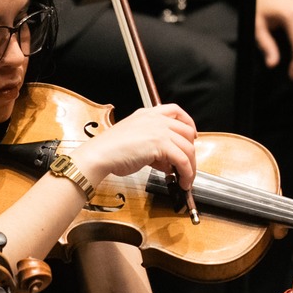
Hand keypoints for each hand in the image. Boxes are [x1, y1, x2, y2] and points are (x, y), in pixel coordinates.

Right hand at [70, 102, 199, 191]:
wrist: (100, 154)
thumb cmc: (110, 151)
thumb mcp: (135, 143)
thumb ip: (153, 148)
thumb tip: (167, 162)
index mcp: (147, 114)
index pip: (176, 111)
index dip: (188, 123)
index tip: (192, 136)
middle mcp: (155, 118)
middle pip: (187, 130)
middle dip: (191, 150)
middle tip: (188, 165)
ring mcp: (159, 130)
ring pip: (188, 147)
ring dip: (191, 166)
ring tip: (186, 179)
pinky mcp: (160, 144)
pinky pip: (183, 159)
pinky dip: (187, 172)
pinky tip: (182, 181)